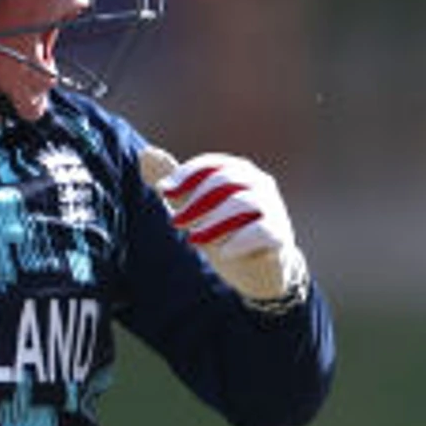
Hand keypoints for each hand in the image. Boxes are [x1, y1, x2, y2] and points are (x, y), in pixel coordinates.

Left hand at [140, 147, 307, 305]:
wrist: (259, 270)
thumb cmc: (225, 233)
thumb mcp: (195, 211)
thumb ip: (175, 187)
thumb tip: (145, 154)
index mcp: (238, 172)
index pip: (211, 165)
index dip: (186, 175)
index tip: (163, 192)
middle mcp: (259, 184)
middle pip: (225, 181)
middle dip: (196, 200)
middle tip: (175, 223)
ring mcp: (273, 208)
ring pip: (242, 203)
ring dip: (213, 221)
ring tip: (194, 240)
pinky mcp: (280, 234)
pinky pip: (261, 231)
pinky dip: (240, 241)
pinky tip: (223, 253)